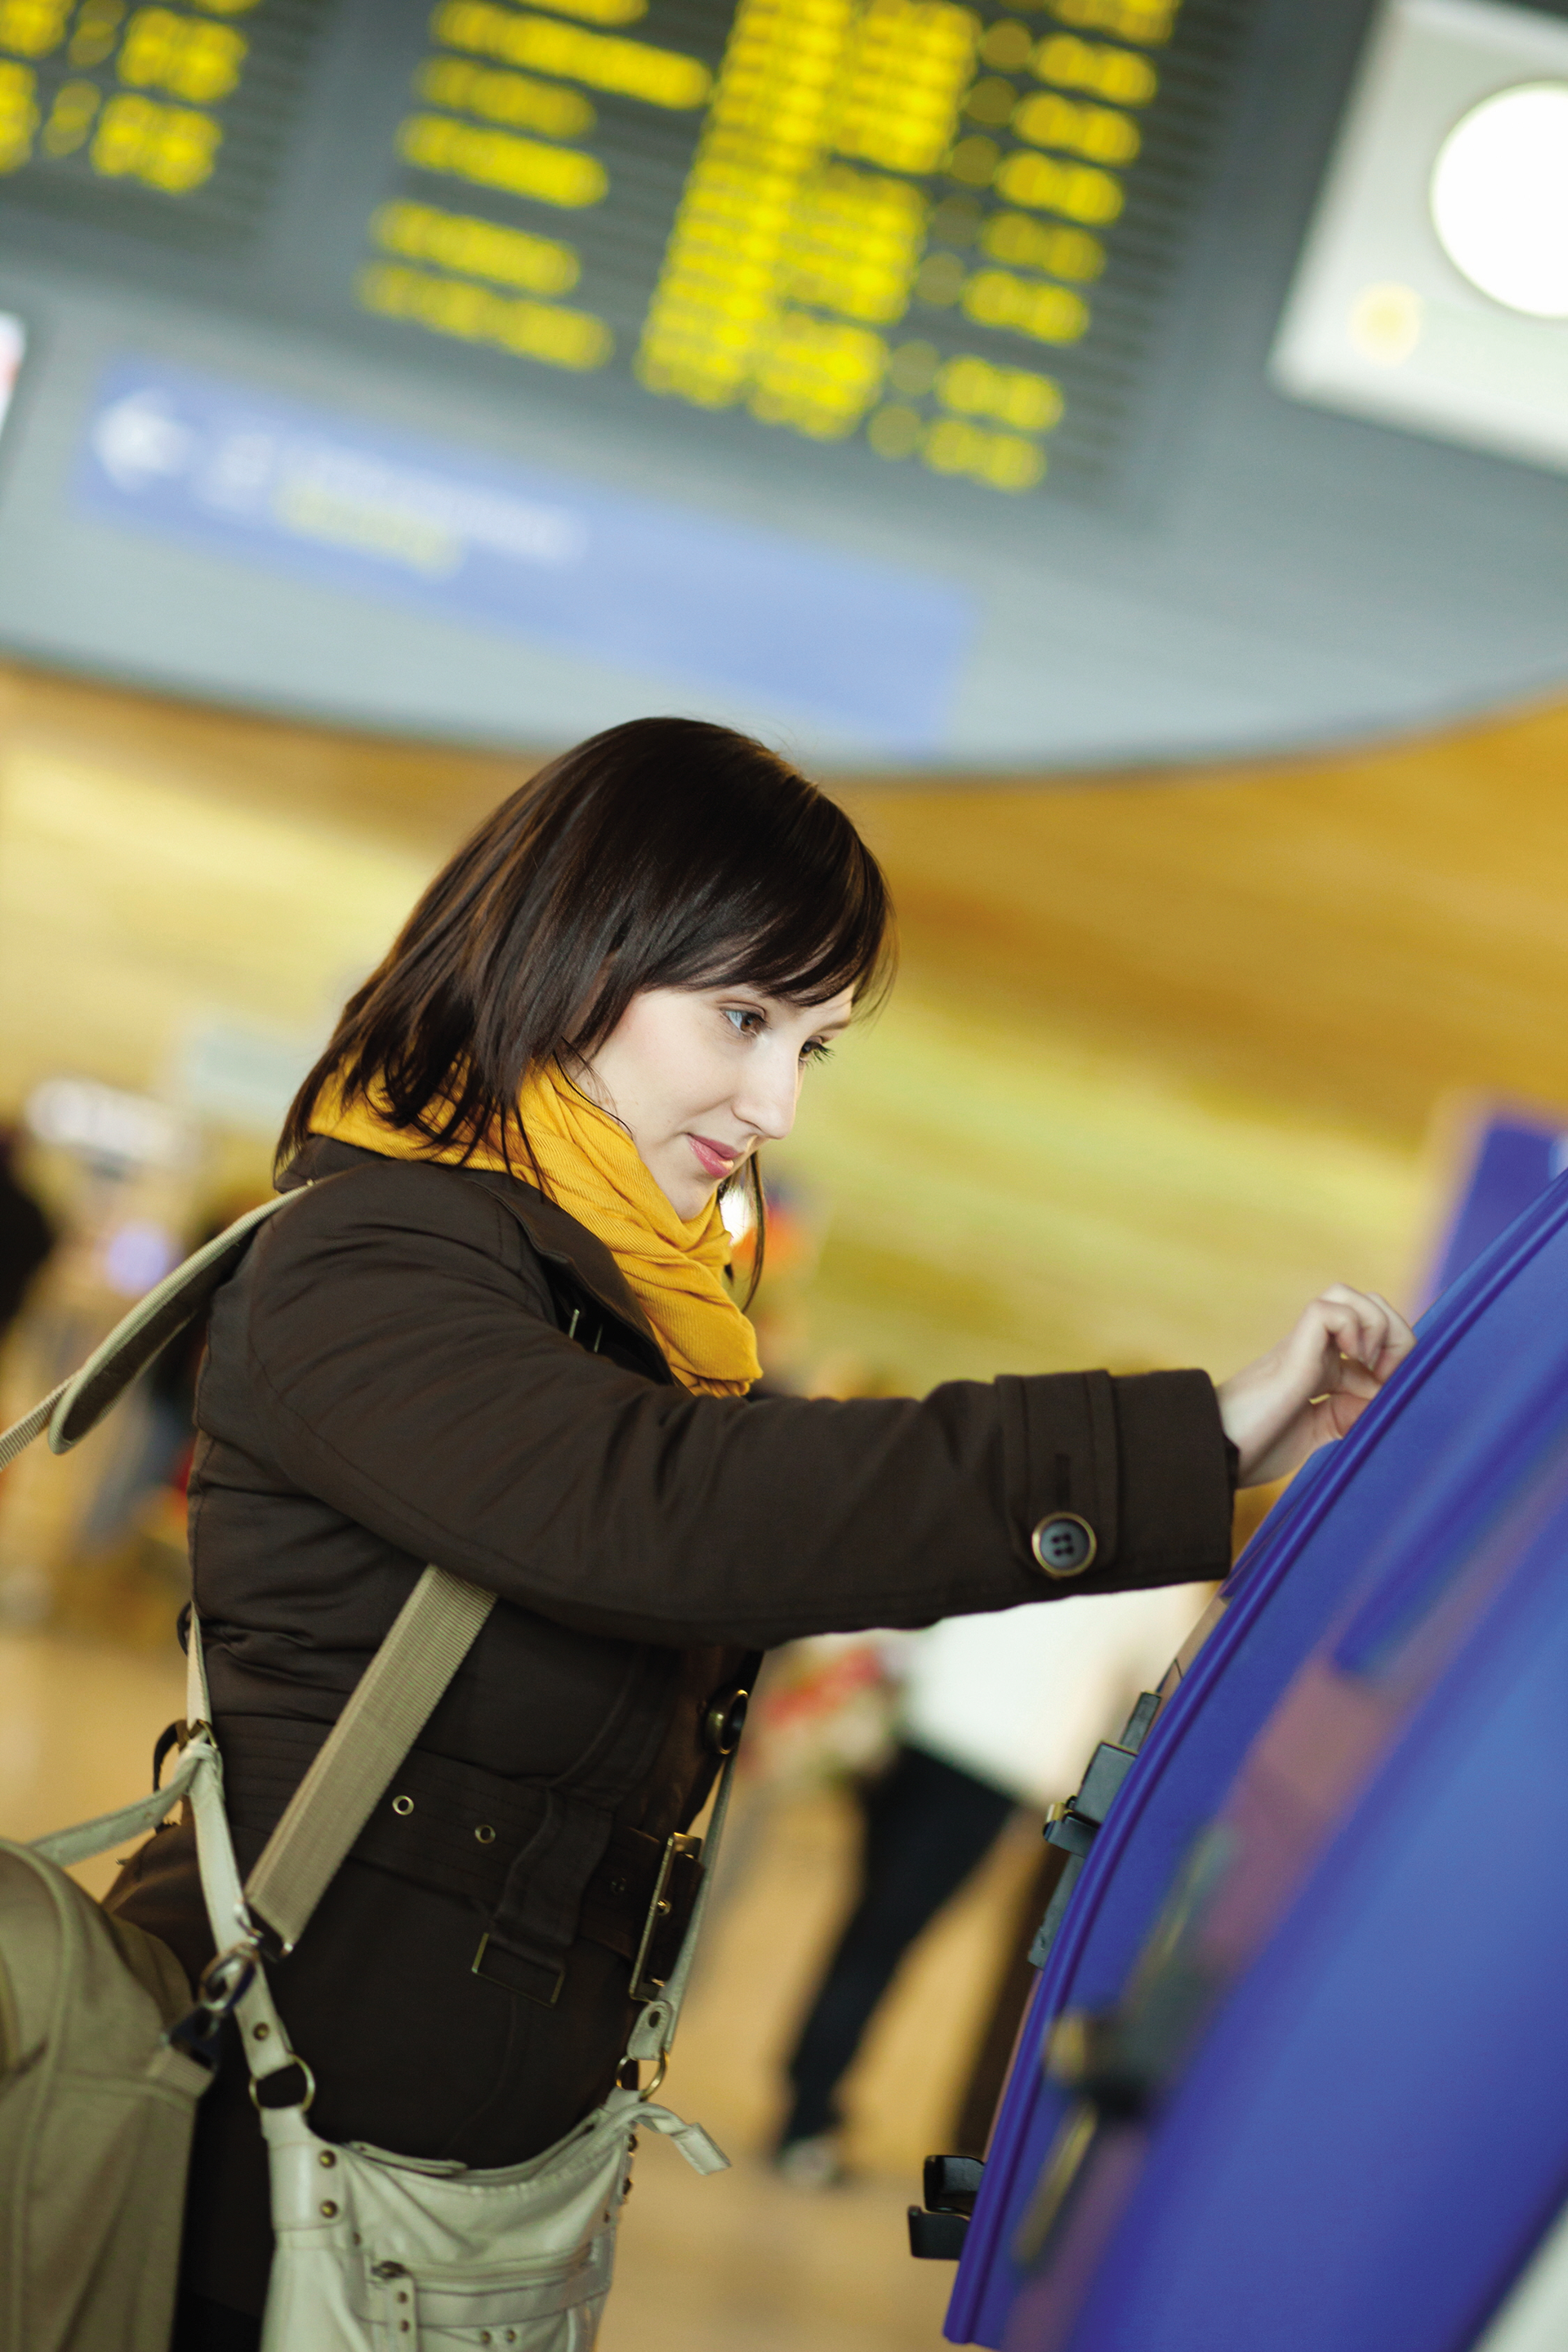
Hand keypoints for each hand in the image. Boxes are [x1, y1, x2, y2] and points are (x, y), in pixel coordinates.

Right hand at [1217, 1285, 1414, 1487]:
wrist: (1217, 1454)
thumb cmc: (1257, 1447)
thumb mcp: (1317, 1434)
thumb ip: (1346, 1416)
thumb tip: (1383, 1399)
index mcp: (1323, 1370)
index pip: (1374, 1334)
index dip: (1398, 1358)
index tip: (1390, 1396)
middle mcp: (1315, 1350)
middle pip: (1367, 1304)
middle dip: (1395, 1335)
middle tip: (1387, 1377)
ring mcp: (1303, 1346)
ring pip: (1347, 1295)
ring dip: (1375, 1324)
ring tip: (1368, 1363)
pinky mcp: (1293, 1349)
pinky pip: (1329, 1309)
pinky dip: (1354, 1327)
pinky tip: (1354, 1361)